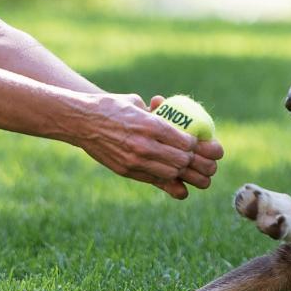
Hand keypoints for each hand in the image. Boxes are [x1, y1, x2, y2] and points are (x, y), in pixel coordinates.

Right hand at [75, 93, 222, 199]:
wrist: (80, 121)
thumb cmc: (110, 107)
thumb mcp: (136, 102)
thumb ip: (155, 112)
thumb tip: (169, 111)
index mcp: (150, 124)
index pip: (184, 140)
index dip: (198, 146)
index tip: (202, 145)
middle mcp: (144, 144)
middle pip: (182, 160)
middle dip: (201, 164)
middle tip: (210, 165)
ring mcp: (135, 160)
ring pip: (172, 172)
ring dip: (189, 175)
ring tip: (202, 176)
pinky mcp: (127, 170)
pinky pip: (154, 180)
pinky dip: (171, 184)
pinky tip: (182, 187)